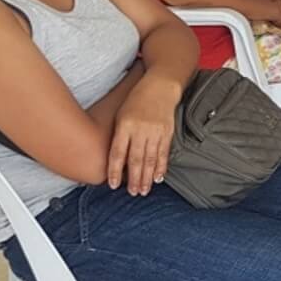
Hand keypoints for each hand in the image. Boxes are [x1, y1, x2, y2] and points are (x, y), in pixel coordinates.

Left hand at [108, 73, 179, 194]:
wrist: (160, 87)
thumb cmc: (136, 100)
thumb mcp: (121, 114)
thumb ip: (119, 135)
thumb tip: (117, 159)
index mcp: (125, 126)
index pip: (118, 153)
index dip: (115, 170)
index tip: (113, 185)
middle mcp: (140, 130)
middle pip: (135, 159)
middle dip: (133, 178)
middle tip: (132, 193)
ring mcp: (155, 132)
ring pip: (150, 159)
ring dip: (147, 177)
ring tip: (144, 190)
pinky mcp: (167, 132)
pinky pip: (163, 153)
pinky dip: (161, 167)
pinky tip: (158, 178)